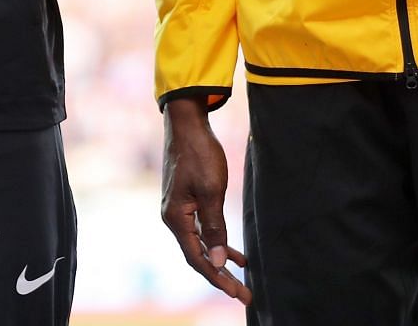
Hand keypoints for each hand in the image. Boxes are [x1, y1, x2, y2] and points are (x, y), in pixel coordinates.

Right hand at [162, 98, 249, 303]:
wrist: (187, 123)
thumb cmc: (200, 154)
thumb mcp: (212, 191)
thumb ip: (215, 227)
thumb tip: (218, 260)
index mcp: (176, 218)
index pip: (197, 258)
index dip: (218, 277)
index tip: (238, 293)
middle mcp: (173, 218)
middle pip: (198, 255)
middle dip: (221, 276)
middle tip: (245, 295)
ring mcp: (178, 210)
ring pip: (201, 245)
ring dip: (220, 261)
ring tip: (242, 279)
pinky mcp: (186, 202)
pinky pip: (202, 231)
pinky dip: (217, 243)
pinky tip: (234, 253)